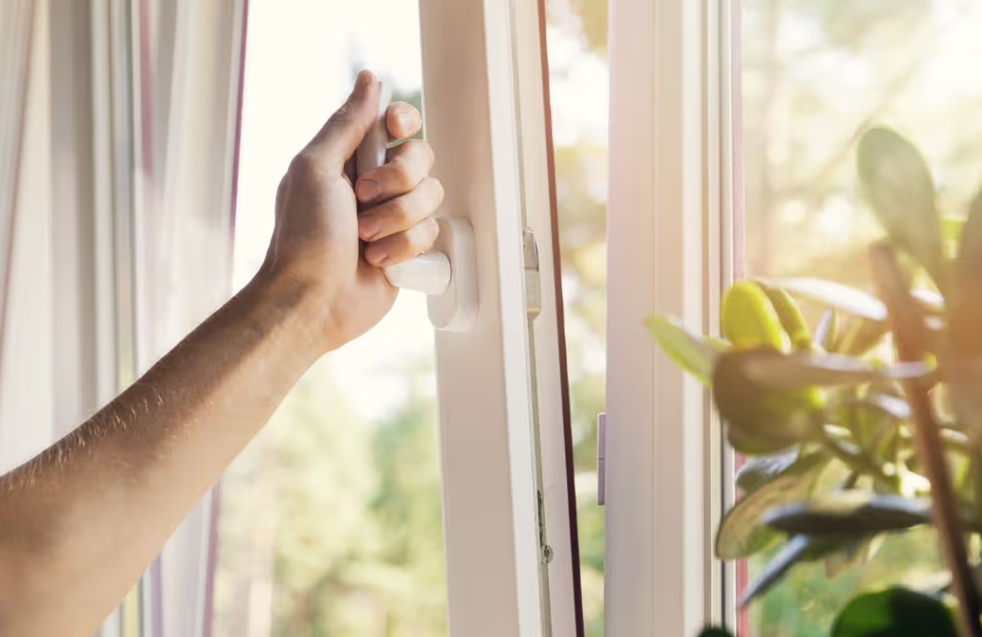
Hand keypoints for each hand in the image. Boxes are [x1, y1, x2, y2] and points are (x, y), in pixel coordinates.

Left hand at [260, 71, 443, 350]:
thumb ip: (347, 123)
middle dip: (397, 181)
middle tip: (363, 199)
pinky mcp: (408, 249)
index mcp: (350, 158)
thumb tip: (369, 79)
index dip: (403, 122)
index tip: (394, 131)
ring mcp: (394, 217)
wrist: (313, 300)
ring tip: (365, 239)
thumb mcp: (315, 168)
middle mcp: (376, 184)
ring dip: (397, 219)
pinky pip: (432, 233)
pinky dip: (404, 248)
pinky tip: (378, 261)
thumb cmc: (303, 237)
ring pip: (431, 197)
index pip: (396, 123)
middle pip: (421, 158)